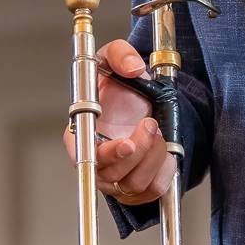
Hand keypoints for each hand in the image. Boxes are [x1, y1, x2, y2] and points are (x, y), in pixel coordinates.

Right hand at [59, 39, 177, 206]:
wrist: (142, 105)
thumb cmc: (120, 87)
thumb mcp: (116, 58)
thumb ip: (120, 54)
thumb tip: (133, 67)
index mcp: (80, 136)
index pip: (87, 157)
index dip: (108, 155)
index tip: (128, 144)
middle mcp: (95, 163)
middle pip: (114, 175)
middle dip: (141, 149)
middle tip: (150, 123)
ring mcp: (115, 180)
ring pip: (135, 185)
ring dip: (154, 157)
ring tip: (157, 133)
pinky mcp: (136, 190)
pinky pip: (154, 191)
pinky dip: (164, 171)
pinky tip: (163, 151)